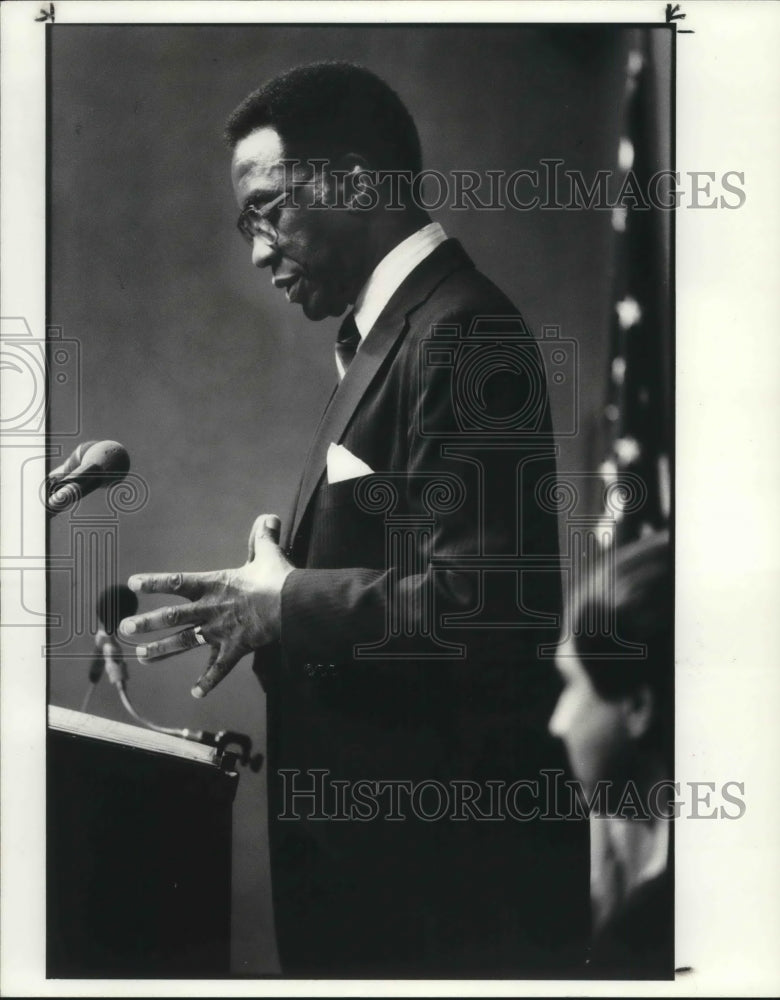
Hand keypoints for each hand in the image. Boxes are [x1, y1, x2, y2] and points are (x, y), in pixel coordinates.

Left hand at [119, 514, 292, 697]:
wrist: (292, 605)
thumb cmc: (278, 578)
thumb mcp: (268, 553)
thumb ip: (263, 537)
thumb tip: (269, 517)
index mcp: (214, 584)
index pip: (177, 582)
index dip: (154, 582)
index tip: (133, 583)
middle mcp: (210, 609)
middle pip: (171, 617)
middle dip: (146, 623)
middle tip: (124, 629)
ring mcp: (220, 631)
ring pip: (185, 642)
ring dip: (162, 651)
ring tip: (142, 658)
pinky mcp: (235, 649)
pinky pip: (218, 668)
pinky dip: (207, 682)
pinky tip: (195, 693)